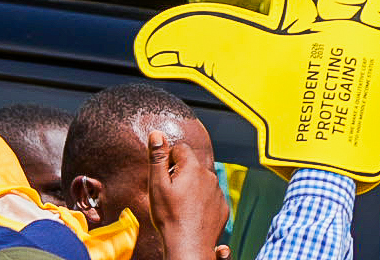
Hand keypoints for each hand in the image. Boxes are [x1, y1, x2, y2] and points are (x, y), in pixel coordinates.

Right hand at [147, 131, 229, 259]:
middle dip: (180, 173)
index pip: (181, 149)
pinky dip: (202, 201)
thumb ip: (157, 158)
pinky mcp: (222, 206)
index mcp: (193, 167)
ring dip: (192, 187)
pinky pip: (211, 197)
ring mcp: (218, 191)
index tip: (163, 176)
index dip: (169, 160)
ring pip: (202, 181)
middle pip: (192, 165)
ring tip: (180, 205)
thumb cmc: (170, 216)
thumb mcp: (157, 185)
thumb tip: (156, 134)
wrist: (188, 245)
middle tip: (169, 192)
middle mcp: (210, 175)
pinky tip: (191, 213)